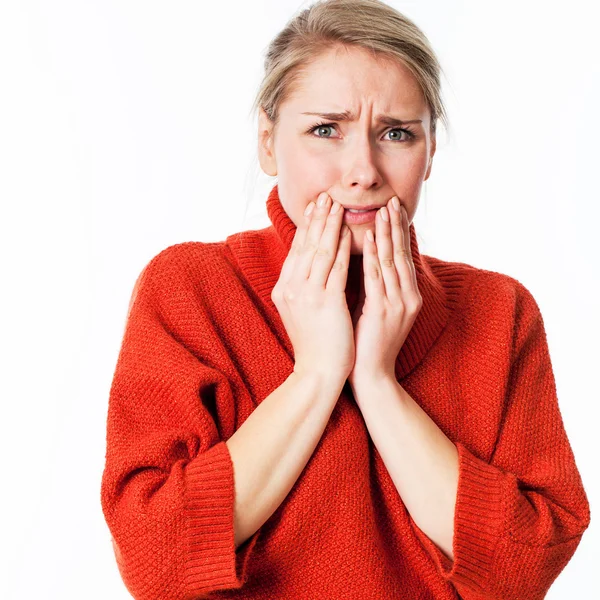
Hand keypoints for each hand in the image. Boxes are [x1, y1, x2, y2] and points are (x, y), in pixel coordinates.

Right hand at [271, 192, 354, 385]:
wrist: (317, 372)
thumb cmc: (314, 342)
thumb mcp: (300, 310)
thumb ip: (302, 286)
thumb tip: (310, 264)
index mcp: (284, 288)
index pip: (297, 250)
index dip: (307, 226)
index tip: (315, 207)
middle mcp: (291, 287)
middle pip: (306, 245)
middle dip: (317, 218)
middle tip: (326, 195)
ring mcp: (306, 294)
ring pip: (320, 251)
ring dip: (330, 225)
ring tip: (338, 205)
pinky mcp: (325, 302)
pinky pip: (337, 268)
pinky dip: (344, 248)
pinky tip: (351, 232)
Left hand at [348, 196, 421, 386]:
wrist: (371, 376)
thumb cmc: (368, 342)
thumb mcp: (376, 309)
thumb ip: (376, 286)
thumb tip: (366, 260)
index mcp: (407, 296)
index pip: (403, 256)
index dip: (399, 232)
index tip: (393, 209)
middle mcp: (408, 297)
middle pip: (402, 254)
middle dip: (396, 226)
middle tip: (392, 200)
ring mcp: (398, 304)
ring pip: (392, 261)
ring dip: (387, 233)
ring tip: (383, 210)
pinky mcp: (383, 312)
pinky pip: (378, 278)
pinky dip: (374, 256)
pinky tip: (370, 238)